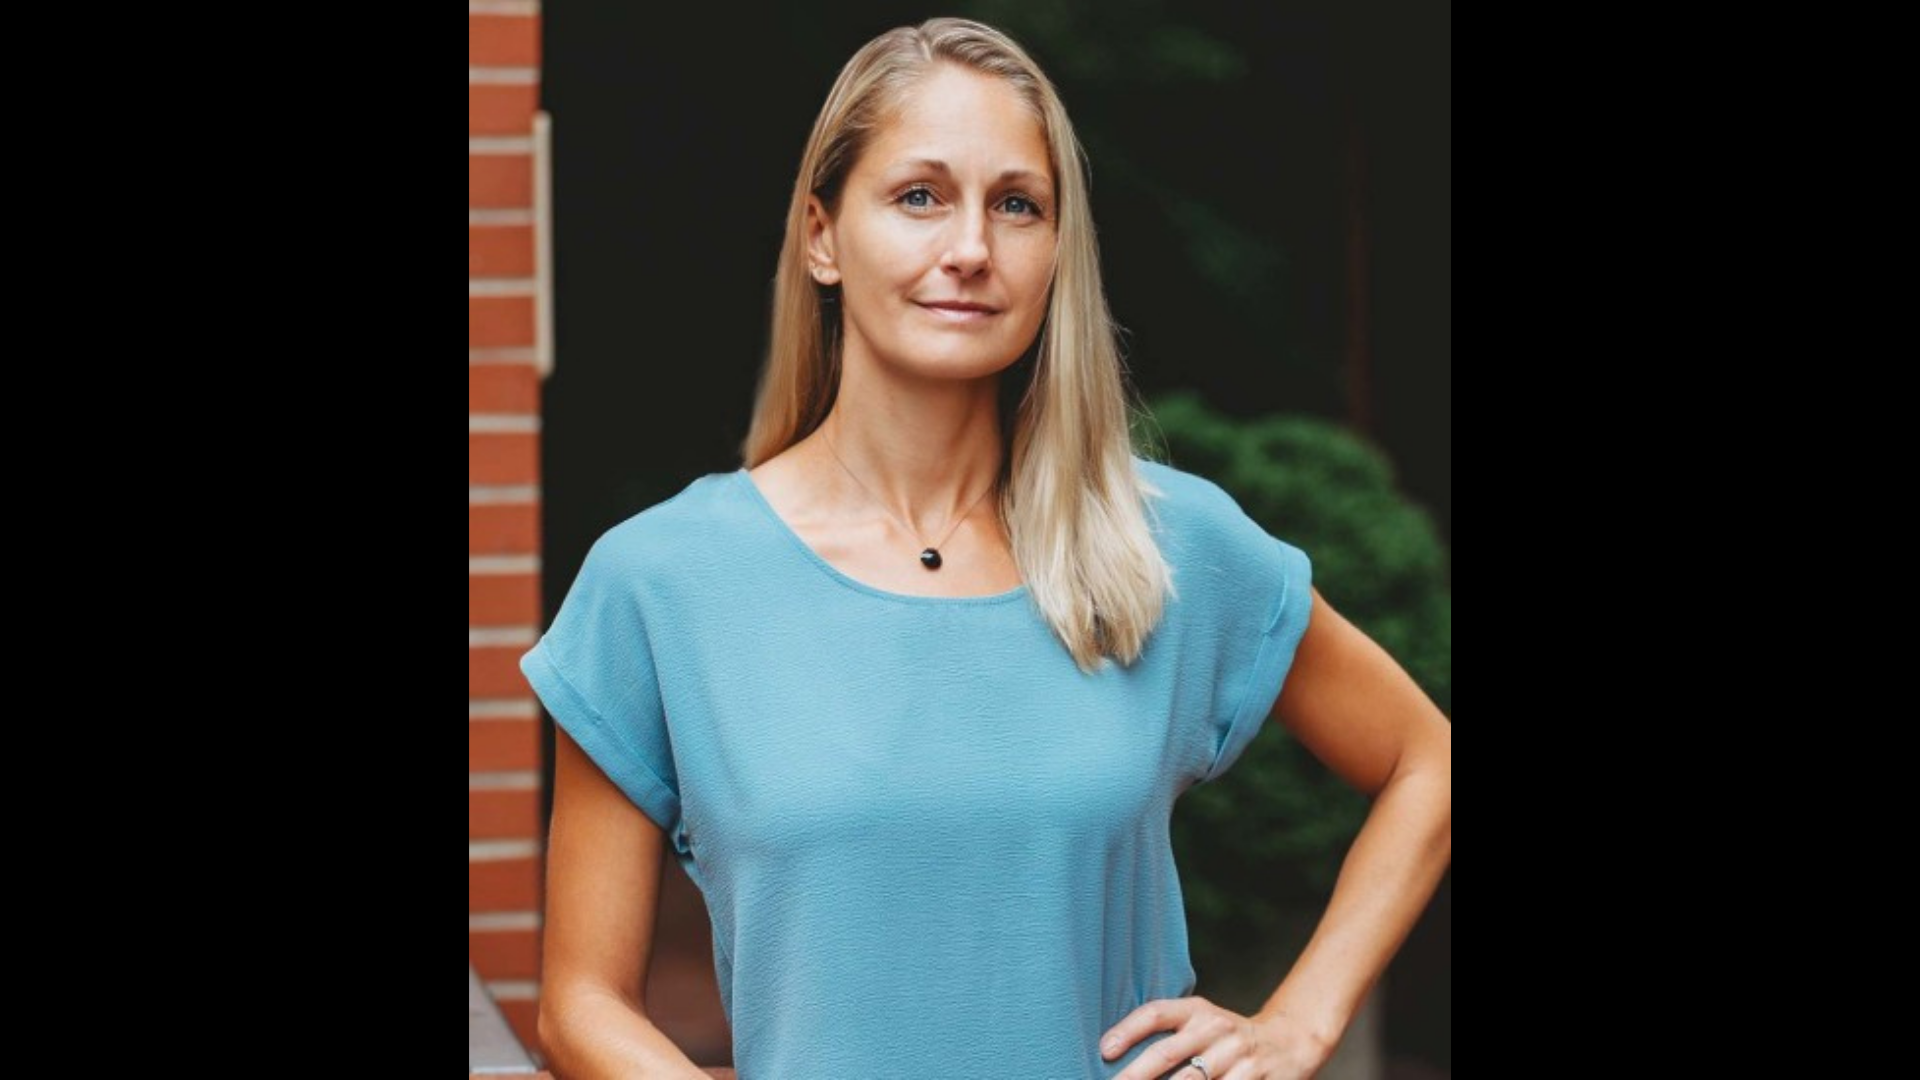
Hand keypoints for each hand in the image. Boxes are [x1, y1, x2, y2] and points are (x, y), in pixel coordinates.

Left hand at [1099, 996, 1330, 1079]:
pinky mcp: (1255, 1079)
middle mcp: (1216, 1029)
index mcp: (1198, 1011)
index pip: (1156, 1013)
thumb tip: (1114, 1054)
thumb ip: (1168, 1033)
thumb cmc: (1227, 1037)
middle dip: (1135, 1075)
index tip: (1105, 1051)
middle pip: (1167, 1053)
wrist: (1288, 1043)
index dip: (1128, 1030)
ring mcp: (1237, 1056)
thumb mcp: (1202, 1023)